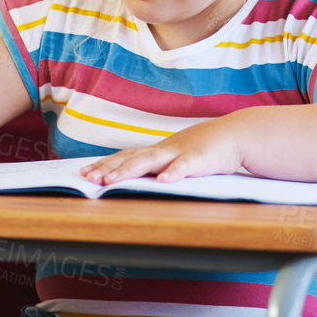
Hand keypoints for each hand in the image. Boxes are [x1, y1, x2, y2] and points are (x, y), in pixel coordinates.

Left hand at [79, 120, 243, 185]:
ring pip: (150, 162)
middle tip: (88, 178)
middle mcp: (162, 151)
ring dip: (129, 171)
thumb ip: (157, 168)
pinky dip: (174, 173)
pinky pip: (184, 167)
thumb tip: (134, 179)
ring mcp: (179, 153)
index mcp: (156, 152)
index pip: (124, 157)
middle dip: (107, 169)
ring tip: (111, 181)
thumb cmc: (201, 149)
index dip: (104, 165)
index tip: (85, 172)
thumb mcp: (175, 158)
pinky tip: (164, 180)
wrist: (231, 135)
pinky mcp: (199, 159)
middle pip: (130, 159)